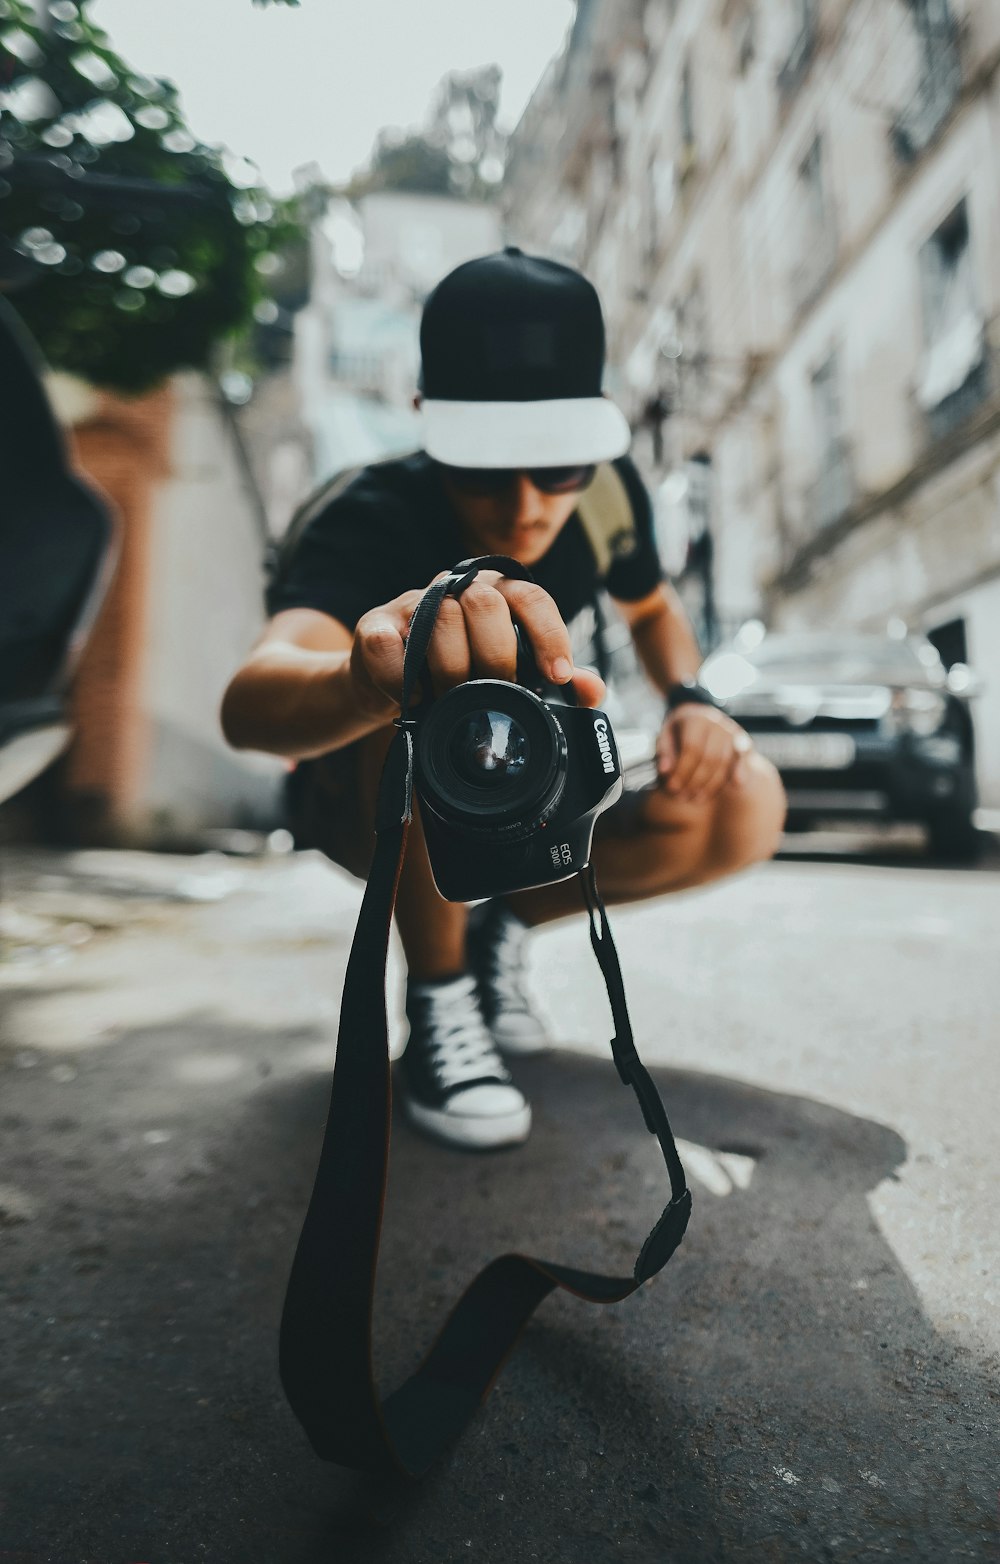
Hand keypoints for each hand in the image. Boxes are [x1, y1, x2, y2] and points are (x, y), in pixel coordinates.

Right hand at [349, 570, 606, 717]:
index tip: (557, 676)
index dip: (549, 635)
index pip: (532, 598)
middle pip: (486, 603)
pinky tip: (411, 698)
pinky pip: (388, 644)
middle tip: (493, 694)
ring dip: (449, 670)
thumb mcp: (507, 679)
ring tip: (451, 700)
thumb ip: (549, 680)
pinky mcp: (374, 624)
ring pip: (440, 619)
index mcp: (497, 594)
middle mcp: (456, 588)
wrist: (390, 690)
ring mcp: (412, 603)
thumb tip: (592, 691)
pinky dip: (401, 679)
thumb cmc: (458, 678)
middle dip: (496, 657)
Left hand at [655, 704, 752, 802]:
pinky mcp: (742, 741)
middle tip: (683, 797)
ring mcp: (731, 732)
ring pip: (724, 762)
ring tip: (697, 799)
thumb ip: (665, 753)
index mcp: (695, 719)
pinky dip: (739, 771)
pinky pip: (742, 759)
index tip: (672, 787)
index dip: (682, 770)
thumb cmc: (679, 731)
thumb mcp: (666, 736)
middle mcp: (716, 723)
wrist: (700, 717)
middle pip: (709, 758)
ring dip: (711, 784)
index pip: (691, 748)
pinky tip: (736, 785)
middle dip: (696, 781)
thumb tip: (665, 771)